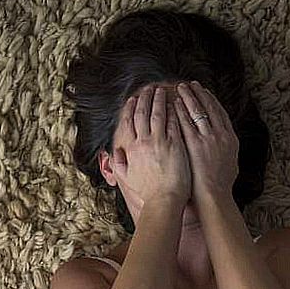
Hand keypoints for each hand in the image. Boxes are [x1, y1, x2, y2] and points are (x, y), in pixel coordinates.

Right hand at [110, 85, 191, 207]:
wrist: (164, 200)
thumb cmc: (147, 192)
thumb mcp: (127, 178)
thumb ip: (118, 163)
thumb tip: (113, 152)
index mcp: (132, 149)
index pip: (129, 122)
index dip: (130, 108)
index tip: (132, 99)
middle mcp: (144, 142)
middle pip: (143, 113)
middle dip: (145, 98)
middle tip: (148, 88)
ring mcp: (160, 142)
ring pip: (158, 114)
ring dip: (159, 100)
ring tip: (161, 90)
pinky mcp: (175, 144)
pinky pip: (174, 122)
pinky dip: (173, 111)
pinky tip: (176, 103)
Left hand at [173, 81, 239, 201]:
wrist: (214, 196)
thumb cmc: (220, 186)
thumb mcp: (231, 164)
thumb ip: (226, 151)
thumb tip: (226, 145)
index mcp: (231, 138)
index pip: (220, 113)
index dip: (211, 100)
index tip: (204, 92)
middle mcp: (221, 135)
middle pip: (209, 107)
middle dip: (199, 94)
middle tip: (190, 84)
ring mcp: (207, 138)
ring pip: (197, 111)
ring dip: (188, 97)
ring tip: (180, 88)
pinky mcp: (194, 144)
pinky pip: (185, 123)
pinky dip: (179, 111)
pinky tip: (172, 104)